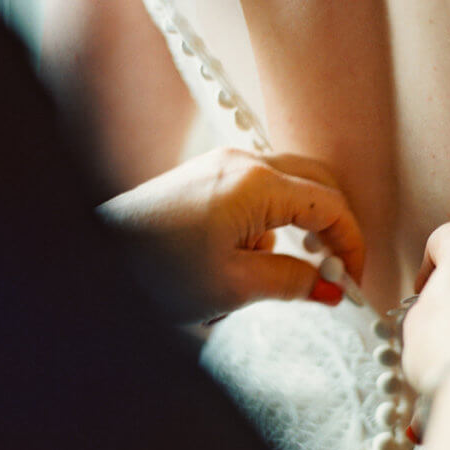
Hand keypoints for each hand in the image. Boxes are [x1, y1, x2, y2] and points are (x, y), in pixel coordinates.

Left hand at [98, 148, 364, 321]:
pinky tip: (251, 257)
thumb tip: (330, 288)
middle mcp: (244, 161)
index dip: (352, 245)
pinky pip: (260, 191)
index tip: (354, 280)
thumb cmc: (155, 269)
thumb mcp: (235, 286)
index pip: (332, 205)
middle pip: (318, 185)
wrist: (96, 255)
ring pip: (290, 187)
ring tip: (290, 269)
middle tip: (336, 271)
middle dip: (334, 229)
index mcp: (257, 183)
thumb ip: (293, 282)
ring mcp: (223, 164)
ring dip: (301, 226)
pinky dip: (271, 222)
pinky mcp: (206, 175)